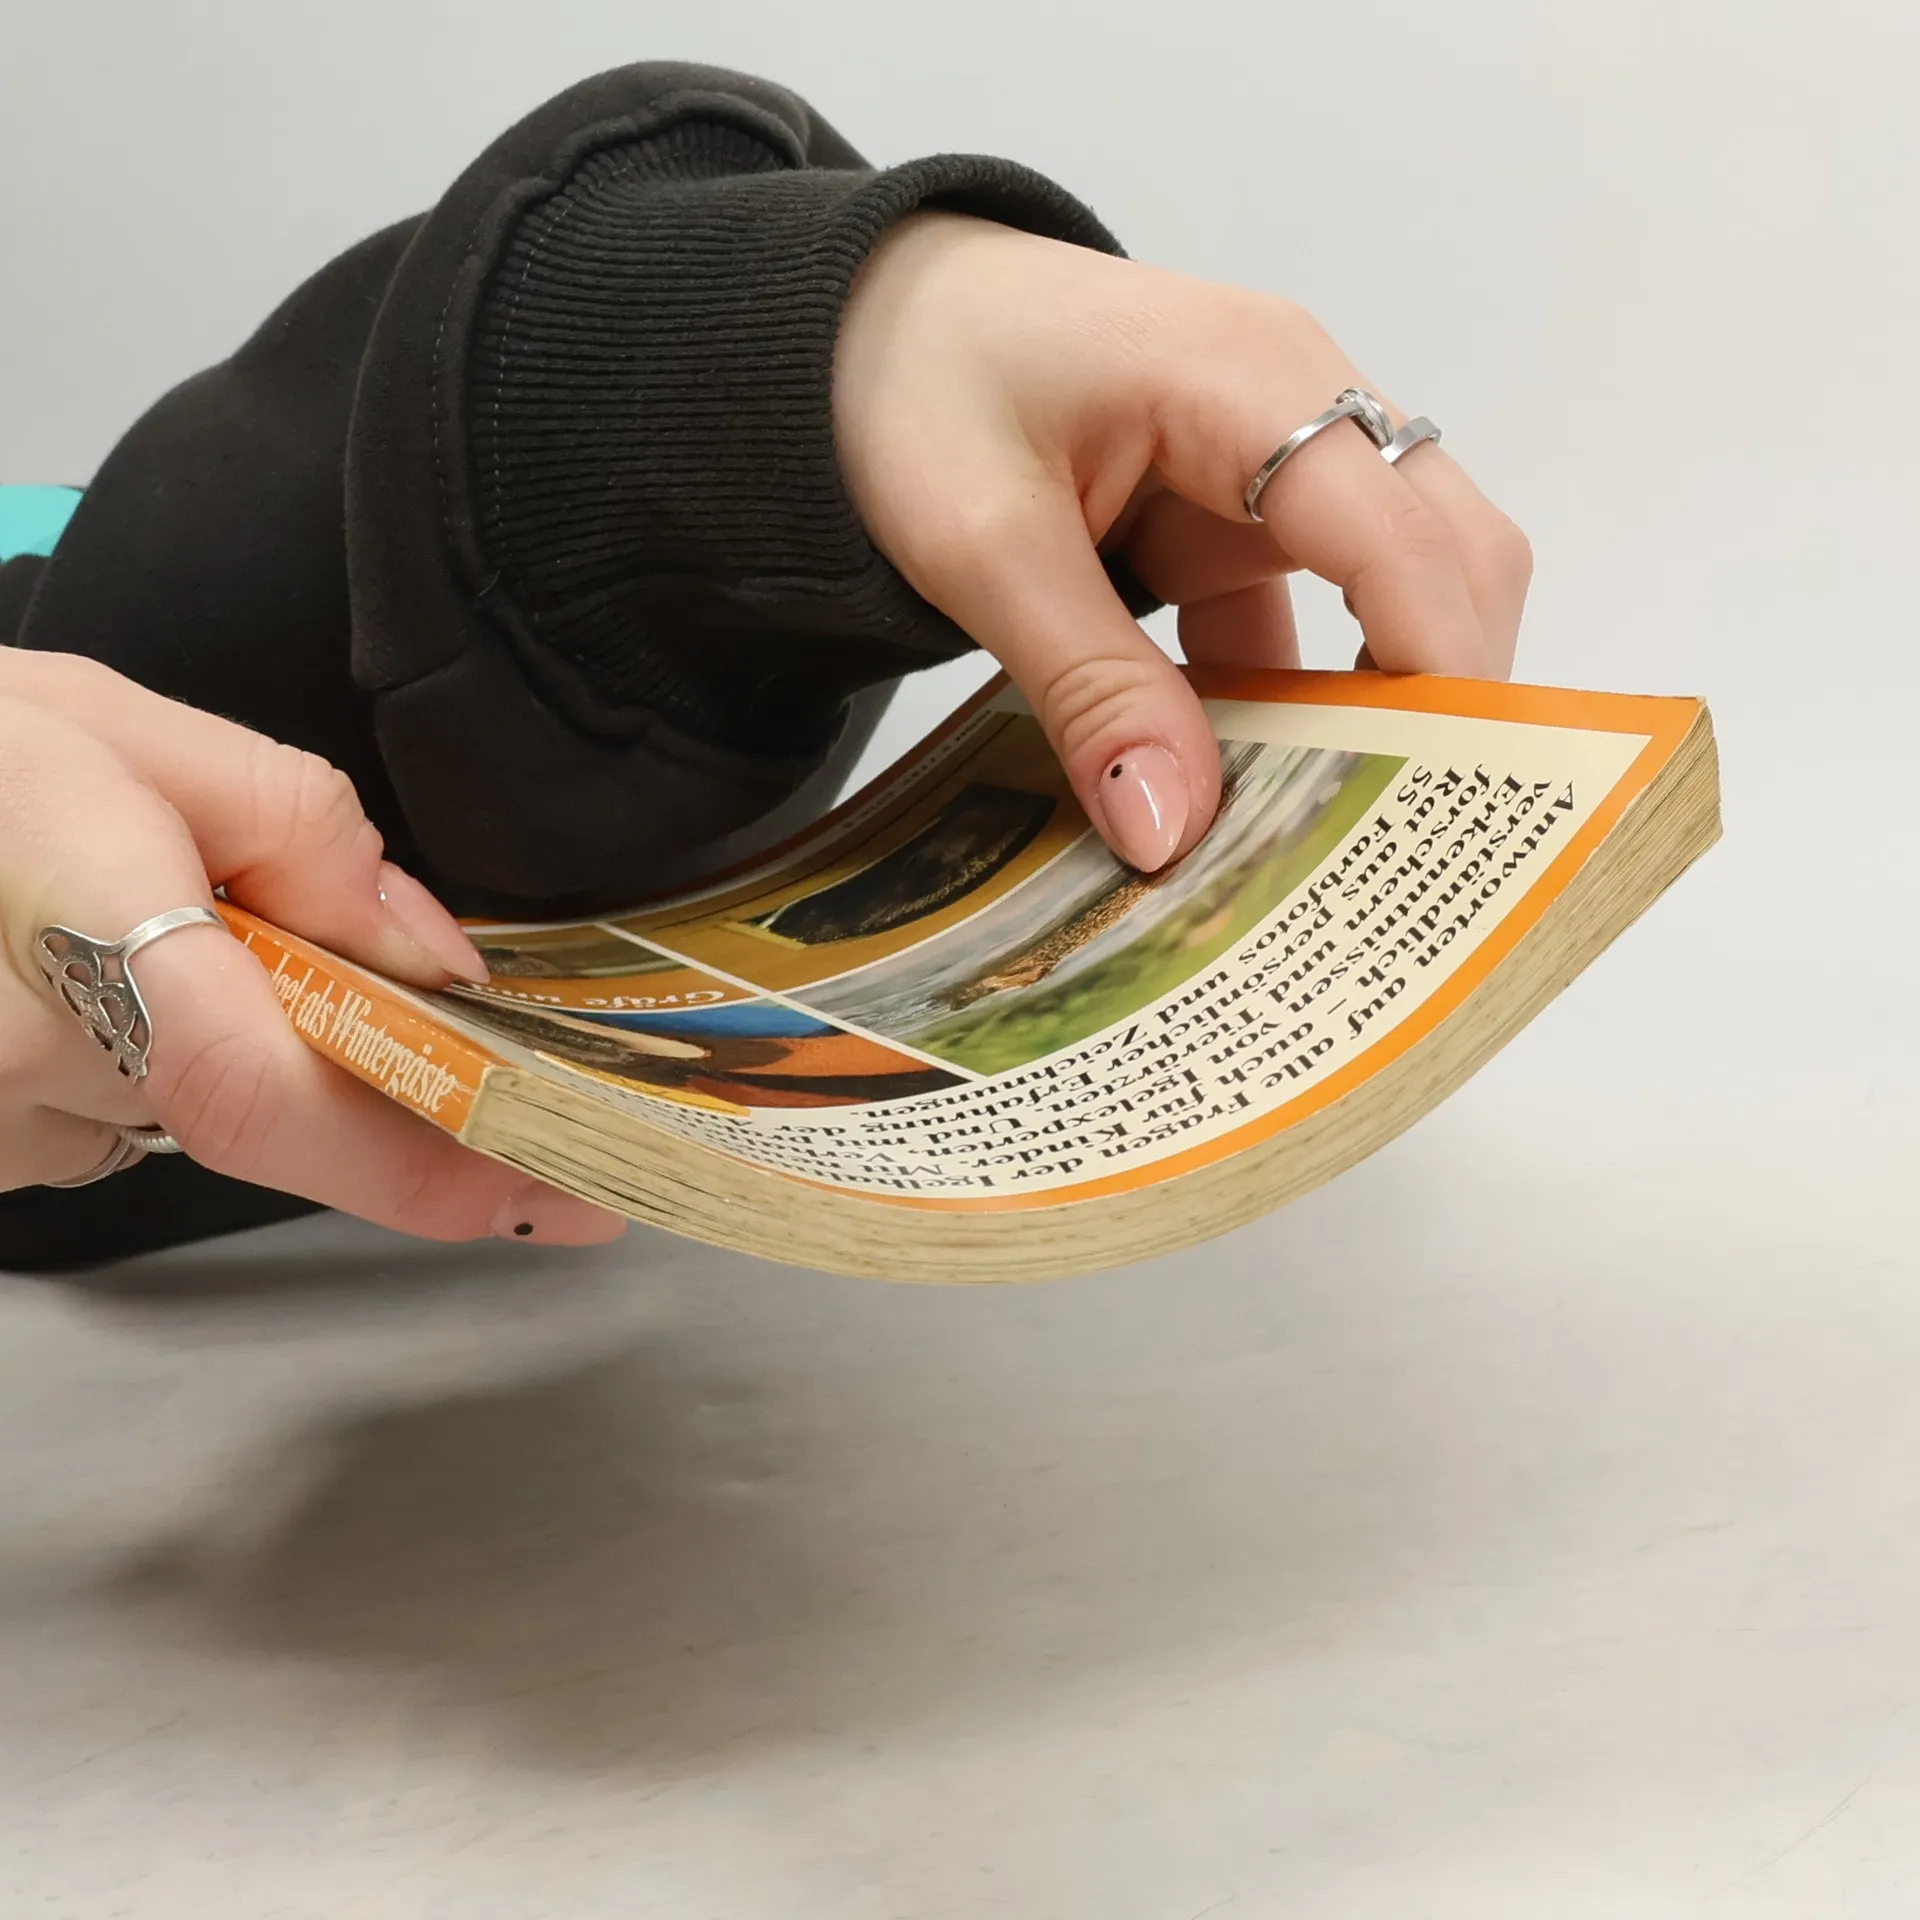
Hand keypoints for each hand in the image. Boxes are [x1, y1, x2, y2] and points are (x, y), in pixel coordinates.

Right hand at [0, 649, 623, 1241]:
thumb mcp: (117, 728)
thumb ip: (294, 827)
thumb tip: (430, 957)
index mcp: (68, 923)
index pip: (261, 1086)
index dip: (417, 1156)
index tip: (551, 1185)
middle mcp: (15, 1057)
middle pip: (266, 1112)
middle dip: (361, 1061)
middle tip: (417, 1002)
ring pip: (199, 1114)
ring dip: (244, 1036)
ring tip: (171, 922)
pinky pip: (130, 1118)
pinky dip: (164, 1054)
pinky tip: (106, 971)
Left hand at [835, 213, 1532, 870]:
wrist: (850, 318)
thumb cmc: (908, 379)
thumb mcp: (980, 543)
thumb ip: (1086, 685)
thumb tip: (1170, 830)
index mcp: (1251, 381)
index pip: (1405, 539)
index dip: (1443, 674)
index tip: (1446, 801)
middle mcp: (1298, 408)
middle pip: (1445, 555)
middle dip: (1443, 694)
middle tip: (1402, 837)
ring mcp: (1274, 460)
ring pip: (1386, 592)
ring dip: (1364, 708)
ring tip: (1329, 838)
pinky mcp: (1234, 511)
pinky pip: (1298, 615)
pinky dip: (1286, 701)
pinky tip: (1243, 787)